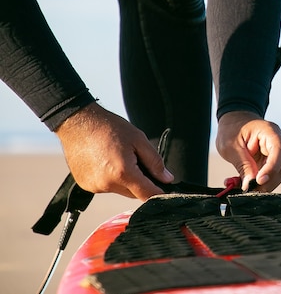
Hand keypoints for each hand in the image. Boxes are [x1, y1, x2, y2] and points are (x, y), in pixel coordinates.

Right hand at [54, 102, 173, 200]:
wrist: (77, 122)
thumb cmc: (109, 127)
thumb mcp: (139, 139)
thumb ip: (155, 162)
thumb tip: (167, 179)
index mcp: (123, 173)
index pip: (147, 194)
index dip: (159, 193)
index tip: (166, 189)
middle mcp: (107, 184)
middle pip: (134, 194)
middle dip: (141, 183)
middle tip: (138, 161)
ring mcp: (94, 187)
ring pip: (120, 190)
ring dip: (125, 180)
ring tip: (118, 157)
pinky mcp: (85, 186)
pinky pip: (106, 187)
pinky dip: (110, 179)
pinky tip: (106, 161)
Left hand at [216, 111, 280, 191]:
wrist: (234, 122)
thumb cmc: (232, 129)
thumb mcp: (231, 146)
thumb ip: (243, 165)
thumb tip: (250, 184)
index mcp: (270, 132)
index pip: (279, 151)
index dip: (272, 168)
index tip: (259, 181)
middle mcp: (279, 142)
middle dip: (267, 182)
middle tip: (249, 190)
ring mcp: (278, 153)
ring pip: (277, 175)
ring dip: (261, 185)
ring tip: (242, 186)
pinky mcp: (272, 162)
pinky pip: (269, 177)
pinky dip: (257, 183)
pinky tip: (241, 183)